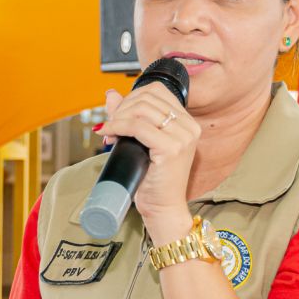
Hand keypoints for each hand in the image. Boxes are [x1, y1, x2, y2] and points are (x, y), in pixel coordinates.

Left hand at [97, 82, 199, 237]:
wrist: (162, 208)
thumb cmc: (153, 179)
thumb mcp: (141, 141)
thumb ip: (129, 116)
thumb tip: (111, 94)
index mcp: (187, 122)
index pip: (156, 91)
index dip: (131, 97)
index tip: (118, 115)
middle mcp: (189, 126)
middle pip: (147, 97)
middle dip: (122, 108)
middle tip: (110, 126)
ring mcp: (183, 137)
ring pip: (141, 109)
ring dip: (118, 117)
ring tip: (109, 133)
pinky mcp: (172, 148)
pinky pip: (137, 127)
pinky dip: (118, 126)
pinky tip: (109, 134)